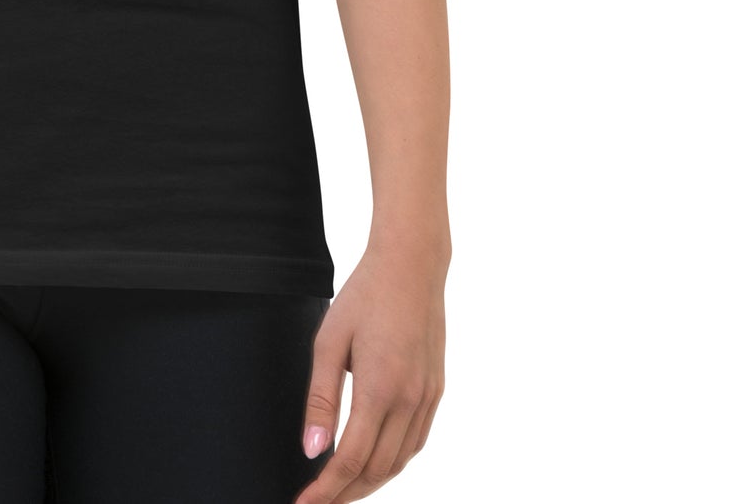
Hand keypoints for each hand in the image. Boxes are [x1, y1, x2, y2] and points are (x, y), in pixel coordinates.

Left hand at [294, 239, 446, 501]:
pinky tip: (374, 463)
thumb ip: (320, 399)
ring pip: (399, 462)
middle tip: (316, 502)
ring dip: (370, 482)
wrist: (411, 266)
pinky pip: (415, 442)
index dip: (326, 490)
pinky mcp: (435, 391)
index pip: (351, 461)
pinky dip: (392, 462)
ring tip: (340, 489)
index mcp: (380, 390)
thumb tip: (312, 450)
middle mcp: (410, 401)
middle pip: (377, 470)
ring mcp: (427, 398)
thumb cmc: (364, 297)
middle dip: (345, 494)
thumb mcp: (329, 342)